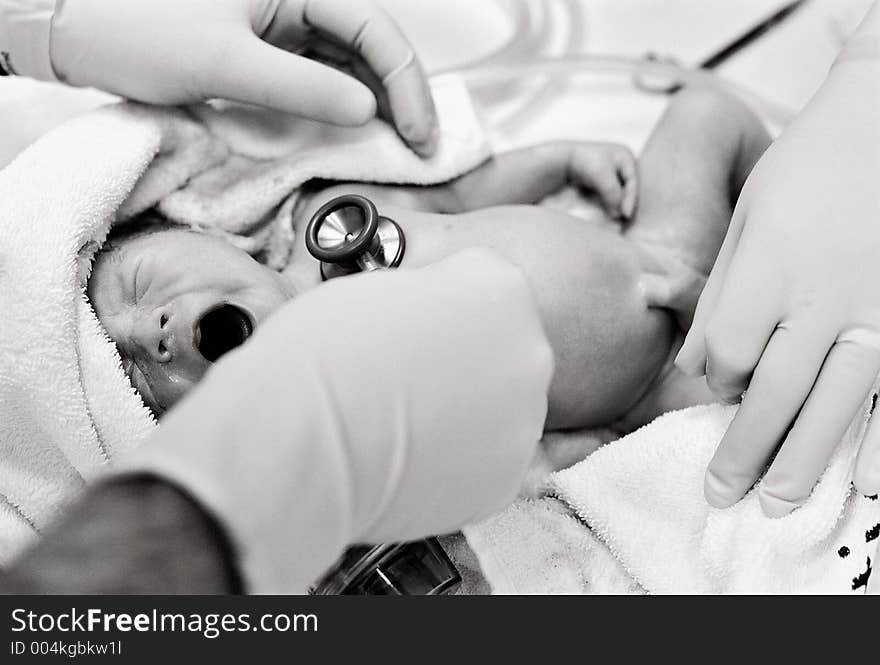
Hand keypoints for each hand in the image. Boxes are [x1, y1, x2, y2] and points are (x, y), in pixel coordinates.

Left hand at [50, 0, 437, 154]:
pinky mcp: (265, 44)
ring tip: (398, 145)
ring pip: (350, 59)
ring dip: (377, 102)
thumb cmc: (136, 28)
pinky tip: (356, 130)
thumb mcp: (225, 63)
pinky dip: (342, 102)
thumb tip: (367, 112)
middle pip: (371, 43)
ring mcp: (280, 19)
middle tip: (421, 148)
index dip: (406, 85)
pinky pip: (319, 72)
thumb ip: (301, 87)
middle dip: (401, 96)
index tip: (419, 136)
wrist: (73, 26)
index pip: (375, 28)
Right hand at [120, 250, 551, 590]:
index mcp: (503, 287)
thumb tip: (441, 323)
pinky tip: (416, 456)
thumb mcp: (387, 285)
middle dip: (467, 359)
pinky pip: (490, 459)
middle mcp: (530, 352)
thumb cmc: (325, 351)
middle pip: (504, 347)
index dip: (441, 305)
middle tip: (410, 376)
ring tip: (407, 423)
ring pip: (502, 407)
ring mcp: (525, 420)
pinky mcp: (507, 478)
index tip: (411, 326)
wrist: (301, 439)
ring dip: (467, 411)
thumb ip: (436, 296)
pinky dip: (460, 459)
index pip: (484, 284)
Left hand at [568, 142, 638, 220]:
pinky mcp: (600, 179)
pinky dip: (609, 202)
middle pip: (627, 187)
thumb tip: (619, 214)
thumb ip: (614, 195)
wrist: (562, 160)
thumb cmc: (585, 163)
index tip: (626, 215)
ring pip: (619, 191)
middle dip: (625, 202)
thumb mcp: (603, 178)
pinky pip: (609, 193)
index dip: (631, 199)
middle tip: (624, 219)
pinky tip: (608, 212)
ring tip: (616, 218)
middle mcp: (620, 162)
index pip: (633, 181)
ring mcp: (610, 171)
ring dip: (617, 204)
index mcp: (625, 155)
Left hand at [676, 59, 879, 515]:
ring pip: (836, 406)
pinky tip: (864, 482)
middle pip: (774, 395)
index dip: (719, 380)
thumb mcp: (747, 217)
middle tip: (722, 495)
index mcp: (770, 269)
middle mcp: (823, 297)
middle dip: (744, 452)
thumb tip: (698, 366)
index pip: (730, 354)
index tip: (720, 386)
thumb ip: (722, 293)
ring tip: (777, 506)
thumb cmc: (809, 166)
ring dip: (804, 463)